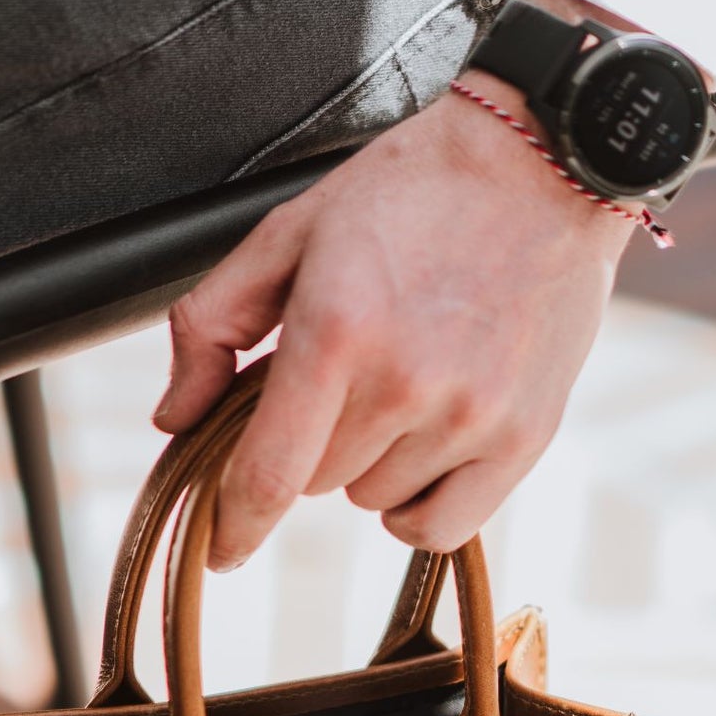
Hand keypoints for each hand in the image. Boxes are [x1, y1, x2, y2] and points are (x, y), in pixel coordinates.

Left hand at [155, 6, 634, 568]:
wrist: (540, 163)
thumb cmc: (411, 192)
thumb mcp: (290, 232)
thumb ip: (213, 325)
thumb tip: (174, 419)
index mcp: (336, 329)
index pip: (267, 474)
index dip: (233, 526)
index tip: (220, 552)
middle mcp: (405, 383)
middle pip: (318, 482)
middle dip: (314, 440)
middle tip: (350, 373)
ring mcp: (469, 417)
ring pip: (375, 500)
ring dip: (373, 462)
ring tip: (407, 381)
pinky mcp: (522, 439)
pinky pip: (439, 527)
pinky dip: (420, 505)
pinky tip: (427, 449)